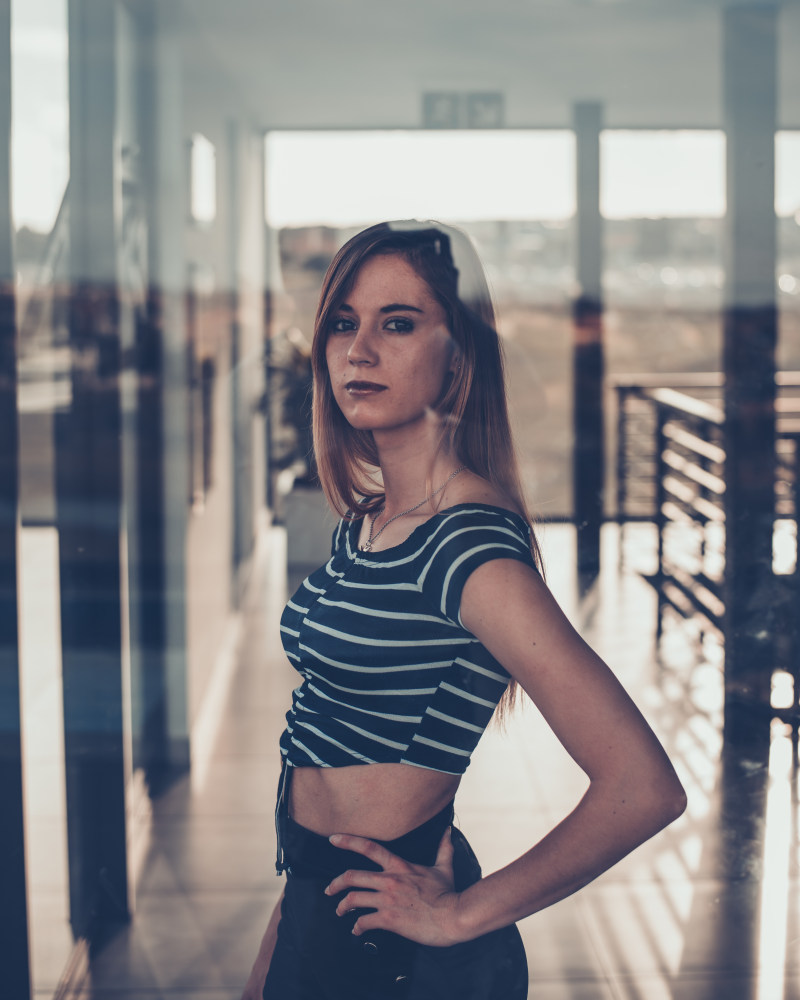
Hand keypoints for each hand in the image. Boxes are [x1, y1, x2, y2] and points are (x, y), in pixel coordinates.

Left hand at [324, 826, 464, 945]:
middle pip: (352, 876)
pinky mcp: (389, 919)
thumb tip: (448, 830)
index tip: (333, 839)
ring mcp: (387, 899)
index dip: (348, 841)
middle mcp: (389, 880)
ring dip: (342, 907)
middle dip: (336, 883)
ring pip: (353, 899)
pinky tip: (357, 930)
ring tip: (340, 911)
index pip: (369, 848)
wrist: (454, 916)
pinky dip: (357, 927)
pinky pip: (364, 922)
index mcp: (399, 866)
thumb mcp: (444, 867)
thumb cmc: (448, 893)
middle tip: (329, 889)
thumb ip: (443, 848)